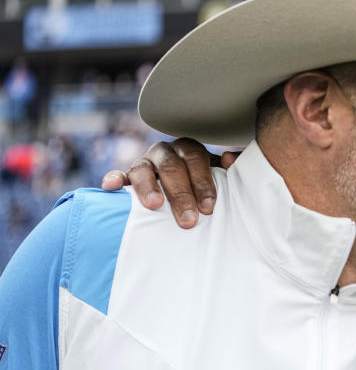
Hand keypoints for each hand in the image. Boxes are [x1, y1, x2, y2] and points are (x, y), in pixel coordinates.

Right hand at [100, 138, 239, 228]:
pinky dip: (114, 179)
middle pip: (171, 167)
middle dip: (181, 194)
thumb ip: (230, 170)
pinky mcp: (126, 176)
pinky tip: (110, 188)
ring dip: (148, 187)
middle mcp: (166, 153)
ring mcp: (144, 163)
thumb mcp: (220, 179)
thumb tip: (230, 158)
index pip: (196, 160)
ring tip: (154, 205)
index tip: (209, 208)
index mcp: (189, 150)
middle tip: (188, 219)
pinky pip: (118, 175)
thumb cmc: (203, 189)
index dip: (203, 183)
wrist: (183, 195)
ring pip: (143, 169)